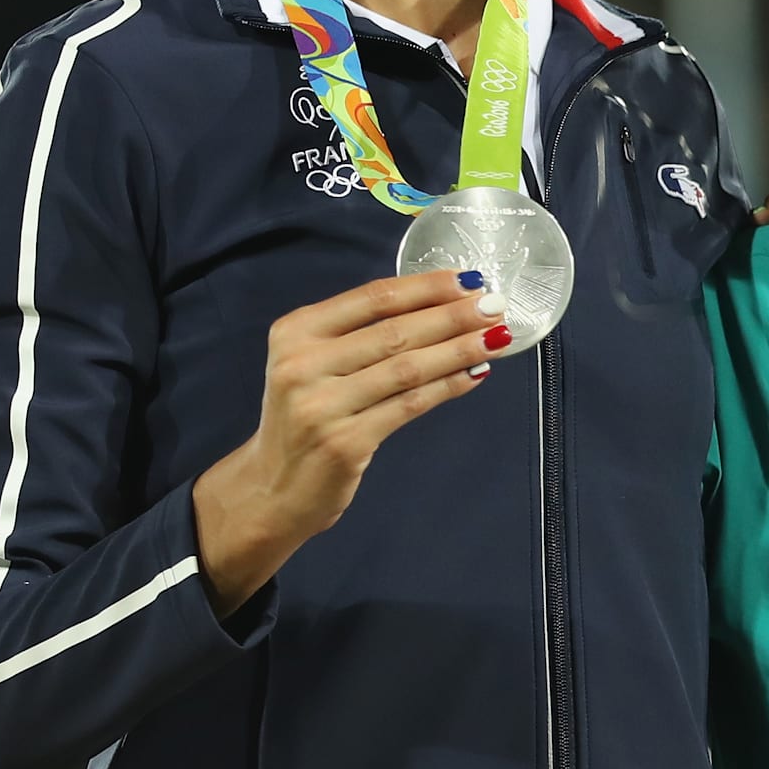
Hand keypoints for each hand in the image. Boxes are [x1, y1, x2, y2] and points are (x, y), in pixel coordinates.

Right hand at [193, 271, 506, 614]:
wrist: (272, 487)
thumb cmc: (304, 416)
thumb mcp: (312, 363)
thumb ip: (360, 334)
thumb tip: (441, 304)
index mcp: (294, 332)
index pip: (373, 298)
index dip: (426, 287)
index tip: (469, 280)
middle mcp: (302, 364)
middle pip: (394, 331)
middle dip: (453, 316)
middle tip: (496, 305)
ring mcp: (322, 405)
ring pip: (407, 367)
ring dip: (459, 349)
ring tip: (497, 337)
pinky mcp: (345, 442)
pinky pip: (409, 405)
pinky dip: (448, 387)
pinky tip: (475, 374)